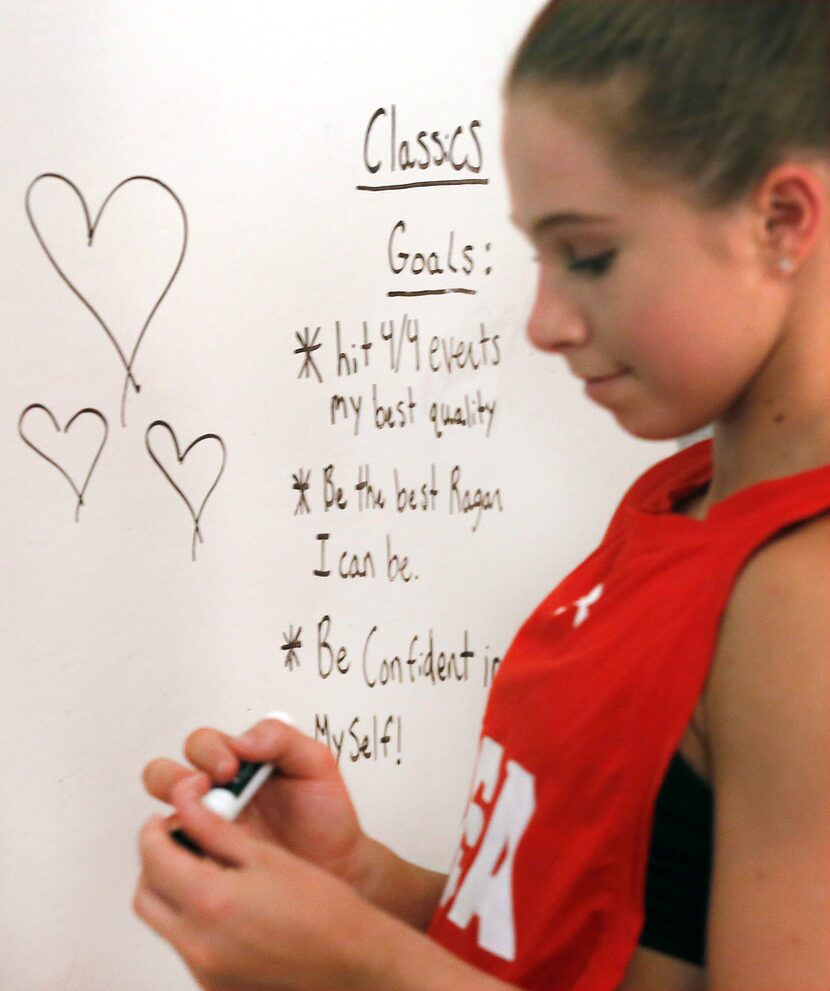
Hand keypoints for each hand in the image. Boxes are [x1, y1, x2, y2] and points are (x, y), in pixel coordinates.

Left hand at [135, 775, 398, 990]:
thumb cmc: (323, 907)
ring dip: (171, 891)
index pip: (154, 856)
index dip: (154, 830)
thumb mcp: (268, 856)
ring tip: (206, 869)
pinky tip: (226, 904)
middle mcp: (198, 942)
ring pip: (162, 922)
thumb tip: (183, 802)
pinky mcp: (213, 986)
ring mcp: (204, 970)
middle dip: (154, 862)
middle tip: (178, 839)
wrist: (353, 963)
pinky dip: (192, 919)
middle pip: (145, 894)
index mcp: (211, 900)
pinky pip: (185, 945)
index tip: (164, 817)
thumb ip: (215, 828)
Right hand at [142, 717, 371, 890]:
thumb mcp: (314, 764)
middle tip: (205, 789)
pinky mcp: (204, 864)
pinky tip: (205, 855)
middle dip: (175, 778)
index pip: (201, 744)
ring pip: (161, 817)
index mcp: (236, 762)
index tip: (230, 766)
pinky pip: (173, 859)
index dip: (208, 751)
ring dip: (172, 817)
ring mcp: (204, 830)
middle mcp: (213, 793)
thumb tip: (243, 740)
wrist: (338, 867)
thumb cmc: (324, 814)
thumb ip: (282, 739)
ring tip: (202, 823)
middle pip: (164, 775)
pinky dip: (178, 854)